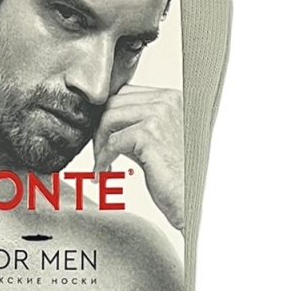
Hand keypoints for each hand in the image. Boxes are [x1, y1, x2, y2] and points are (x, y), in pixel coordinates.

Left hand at [92, 84, 184, 231]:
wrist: (191, 197)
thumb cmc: (179, 176)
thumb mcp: (156, 142)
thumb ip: (135, 127)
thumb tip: (106, 125)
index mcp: (171, 98)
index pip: (126, 94)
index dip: (109, 117)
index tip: (104, 138)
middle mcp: (167, 101)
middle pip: (114, 103)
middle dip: (100, 129)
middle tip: (99, 152)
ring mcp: (159, 115)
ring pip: (109, 119)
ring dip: (99, 144)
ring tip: (101, 163)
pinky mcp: (149, 134)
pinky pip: (112, 142)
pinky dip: (103, 158)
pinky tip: (104, 171)